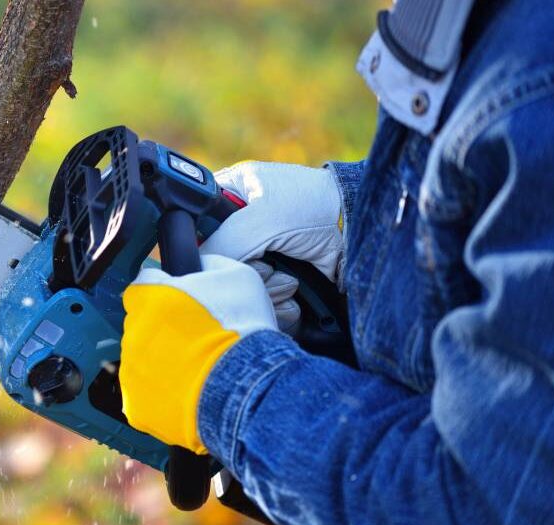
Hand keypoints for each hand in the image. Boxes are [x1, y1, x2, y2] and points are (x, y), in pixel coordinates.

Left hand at [120, 255, 276, 453]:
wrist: (249, 387)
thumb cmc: (244, 329)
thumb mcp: (237, 274)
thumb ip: (208, 264)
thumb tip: (199, 264)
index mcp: (150, 296)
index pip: (144, 284)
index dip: (165, 293)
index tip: (181, 305)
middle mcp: (133, 332)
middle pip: (141, 325)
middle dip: (163, 330)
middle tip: (195, 339)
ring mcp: (131, 371)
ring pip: (141, 361)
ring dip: (161, 362)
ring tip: (196, 369)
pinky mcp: (136, 405)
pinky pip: (144, 396)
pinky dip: (161, 395)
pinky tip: (188, 392)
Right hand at [199, 162, 344, 329]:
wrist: (360, 224)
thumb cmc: (311, 205)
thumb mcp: (258, 220)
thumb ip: (221, 243)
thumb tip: (201, 272)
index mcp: (226, 193)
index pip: (193, 226)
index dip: (206, 249)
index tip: (225, 259)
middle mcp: (238, 223)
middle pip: (219, 264)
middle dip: (246, 273)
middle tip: (266, 265)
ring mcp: (259, 250)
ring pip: (240, 286)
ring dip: (265, 289)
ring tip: (287, 278)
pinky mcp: (277, 274)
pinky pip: (262, 297)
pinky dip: (277, 302)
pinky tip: (292, 290)